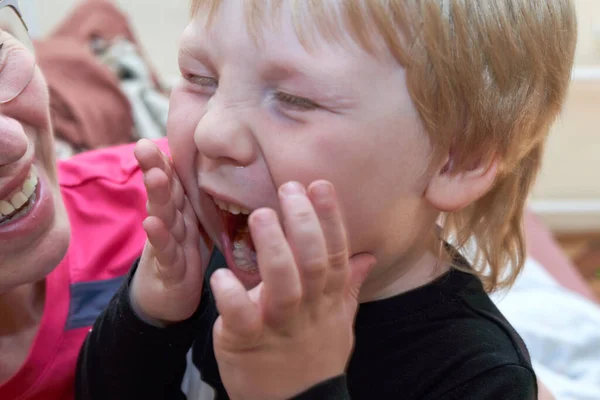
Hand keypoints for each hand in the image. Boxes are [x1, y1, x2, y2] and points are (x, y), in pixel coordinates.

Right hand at [130, 139, 209, 324]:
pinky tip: (151, 224)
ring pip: (164, 219)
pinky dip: (160, 239)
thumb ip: (194, 200)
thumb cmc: (183, 256)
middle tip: (143, 148)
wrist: (167, 299)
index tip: (149, 141)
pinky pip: (166, 252)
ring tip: (154, 177)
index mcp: (180, 212)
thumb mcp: (192, 226)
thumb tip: (213, 165)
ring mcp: (168, 246)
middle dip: (155, 170)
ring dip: (159, 198)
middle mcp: (171, 224)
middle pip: (164, 195)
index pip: (172, 183)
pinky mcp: (170, 269)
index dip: (163, 163)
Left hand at [210, 180, 375, 399]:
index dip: (331, 219)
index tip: (320, 185)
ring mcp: (278, 327)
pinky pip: (241, 319)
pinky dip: (233, 297)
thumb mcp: (339, 322)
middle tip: (289, 188)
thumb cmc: (314, 356)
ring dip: (274, 250)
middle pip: (312, 264)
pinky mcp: (246, 343)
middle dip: (304, 224)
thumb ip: (349, 285)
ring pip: (283, 286)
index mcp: (327, 300)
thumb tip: (368, 256)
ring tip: (262, 215)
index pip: (335, 254)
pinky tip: (221, 274)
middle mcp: (307, 310)